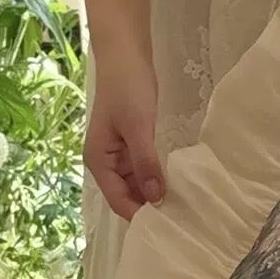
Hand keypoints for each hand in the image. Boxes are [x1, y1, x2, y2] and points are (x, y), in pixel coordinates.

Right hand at [85, 46, 163, 220]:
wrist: (125, 52)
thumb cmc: (127, 87)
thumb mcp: (138, 127)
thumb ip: (146, 163)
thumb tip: (155, 198)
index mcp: (98, 161)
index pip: (118, 200)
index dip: (139, 215)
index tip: (165, 226)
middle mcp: (106, 163)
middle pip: (127, 196)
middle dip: (148, 207)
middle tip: (179, 219)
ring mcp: (119, 155)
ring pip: (137, 184)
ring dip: (154, 193)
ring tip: (181, 205)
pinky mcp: (131, 145)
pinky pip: (143, 170)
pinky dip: (156, 177)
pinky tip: (175, 183)